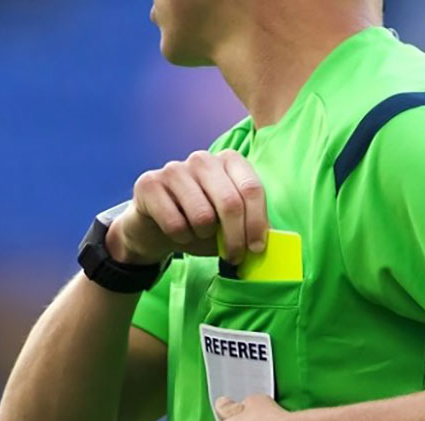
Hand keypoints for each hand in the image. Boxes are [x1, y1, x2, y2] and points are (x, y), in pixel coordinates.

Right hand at [107, 150, 267, 265]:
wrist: (154, 228)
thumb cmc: (199, 224)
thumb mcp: (230, 225)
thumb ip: (251, 225)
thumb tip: (276, 238)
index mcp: (229, 161)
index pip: (252, 189)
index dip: (257, 223)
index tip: (256, 248)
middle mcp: (202, 159)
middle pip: (230, 203)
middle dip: (235, 238)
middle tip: (233, 256)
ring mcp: (174, 168)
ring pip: (202, 215)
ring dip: (204, 236)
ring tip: (199, 234)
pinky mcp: (149, 183)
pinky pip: (175, 223)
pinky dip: (181, 238)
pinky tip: (178, 232)